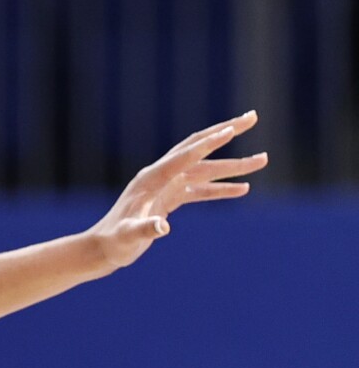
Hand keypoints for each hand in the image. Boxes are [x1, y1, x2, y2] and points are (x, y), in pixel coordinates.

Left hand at [89, 111, 266, 270]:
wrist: (104, 249)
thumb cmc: (115, 243)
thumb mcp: (129, 237)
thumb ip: (145, 230)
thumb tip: (162, 227)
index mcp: (151, 178)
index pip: (185, 155)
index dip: (209, 142)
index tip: (233, 129)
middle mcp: (160, 176)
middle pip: (198, 148)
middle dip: (226, 132)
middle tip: (253, 117)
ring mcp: (166, 186)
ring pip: (205, 170)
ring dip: (233, 166)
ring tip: (263, 160)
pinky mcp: (170, 198)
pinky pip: (200, 190)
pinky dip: (220, 189)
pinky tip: (243, 189)